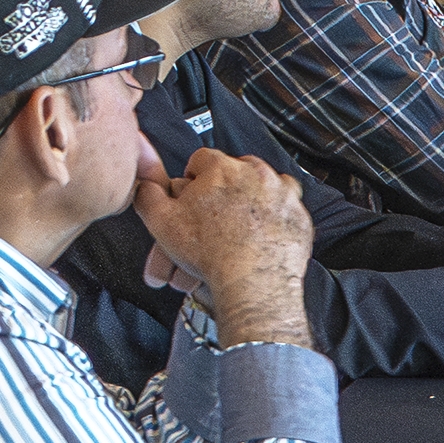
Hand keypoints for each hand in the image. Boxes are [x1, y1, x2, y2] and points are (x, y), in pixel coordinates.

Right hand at [133, 148, 314, 348]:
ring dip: (249, 201)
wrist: (253, 283)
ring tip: (236, 226)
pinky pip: (284, 207)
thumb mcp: (162, 223)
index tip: (194, 196)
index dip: (193, 180)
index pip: (201, 160)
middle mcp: (255, 173)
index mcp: (221, 169)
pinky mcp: (298, 214)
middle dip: (222, 191)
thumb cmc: (212, 254)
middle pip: (233, 172)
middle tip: (214, 217)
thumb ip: (148, 196)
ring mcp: (281, 192)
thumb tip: (145, 184)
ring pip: (261, 187)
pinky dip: (273, 217)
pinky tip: (259, 233)